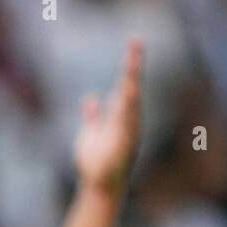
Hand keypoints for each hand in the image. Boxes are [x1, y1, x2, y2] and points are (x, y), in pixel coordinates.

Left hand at [74, 38, 142, 195]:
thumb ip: (93, 116)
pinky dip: (129, 104)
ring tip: (134, 54)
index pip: (125, 85)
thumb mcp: (90, 134)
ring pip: (131, 98)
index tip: (133, 43)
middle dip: (133, 64)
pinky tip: (129, 88)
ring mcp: (128, 129)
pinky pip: (127, 119)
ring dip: (132, 78)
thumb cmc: (96, 163)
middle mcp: (128, 119)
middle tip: (135, 40)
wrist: (99, 186)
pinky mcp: (124, 141)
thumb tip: (91, 99)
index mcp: (121, 116)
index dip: (130, 65)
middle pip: (131, 86)